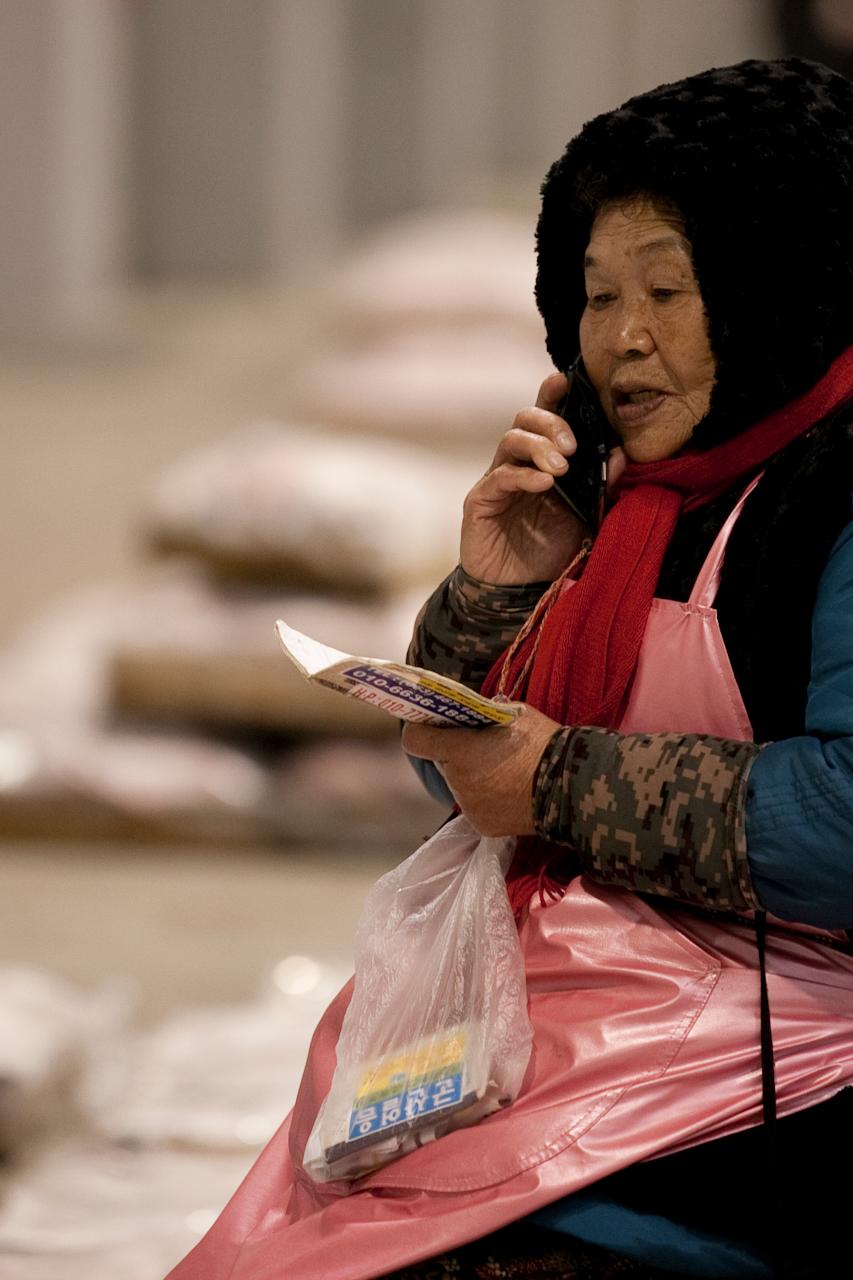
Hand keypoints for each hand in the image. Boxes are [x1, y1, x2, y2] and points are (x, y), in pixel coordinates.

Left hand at [402, 705, 561, 836]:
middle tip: (484, 748)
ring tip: (504, 772)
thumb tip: (478, 712)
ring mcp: (469, 807)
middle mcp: (458, 781)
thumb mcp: (517, 714)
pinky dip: (487, 799)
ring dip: (473, 777)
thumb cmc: (544, 745)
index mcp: (460, 750)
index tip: (432, 727)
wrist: (571, 789)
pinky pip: (475, 806)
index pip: (416, 740)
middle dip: (457, 755)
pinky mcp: (482, 826)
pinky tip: (510, 792)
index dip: (422, 731)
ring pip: (460, 786)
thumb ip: (489, 712)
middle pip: (443, 763)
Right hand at [460, 371, 585, 584]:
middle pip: (524, 419)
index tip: (565, 380)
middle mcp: (517, 463)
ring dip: (539, 446)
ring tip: (561, 468)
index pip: (546, 418)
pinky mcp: (481, 501)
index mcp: (542, 461)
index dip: (552, 395)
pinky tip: (545, 483)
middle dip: (550, 422)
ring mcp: (497, 480)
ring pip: (510, 440)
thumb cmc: (549, 551)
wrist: (518, 591)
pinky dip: (524, 475)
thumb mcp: (586, 517)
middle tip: (572, 446)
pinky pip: (500, 477)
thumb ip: (603, 486)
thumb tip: (623, 453)